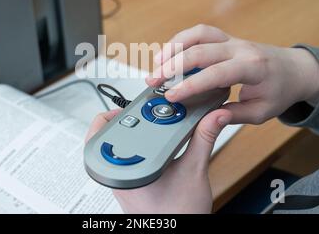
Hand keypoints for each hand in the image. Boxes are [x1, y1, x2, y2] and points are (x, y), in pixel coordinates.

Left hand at [85, 108, 232, 213]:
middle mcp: (117, 174)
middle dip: (130, 119)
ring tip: (154, 127)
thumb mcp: (194, 171)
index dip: (119, 110)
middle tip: (150, 113)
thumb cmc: (178, 215)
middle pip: (110, 133)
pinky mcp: (129, 185)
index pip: (105, 128)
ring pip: (118, 146)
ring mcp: (122, 180)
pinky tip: (157, 144)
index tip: (139, 104)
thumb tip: (213, 116)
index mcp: (125, 168)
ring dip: (135, 133)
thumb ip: (204, 139)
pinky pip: (127, 158)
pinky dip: (140, 146)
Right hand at [147, 24, 318, 124]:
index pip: (215, 74)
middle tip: (154, 81)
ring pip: (198, 34)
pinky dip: (181, 40)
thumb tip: (208, 118)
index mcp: (253, 67)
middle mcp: (240, 48)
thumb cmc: (280, 90)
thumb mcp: (262, 112)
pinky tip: (169, 54)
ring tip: (156, 64)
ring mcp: (232, 40)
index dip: (190, 85)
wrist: (295, 69)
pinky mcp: (225, 38)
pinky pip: (200, 32)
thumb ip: (234, 115)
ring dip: (174, 46)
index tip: (171, 96)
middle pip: (200, 50)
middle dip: (173, 66)